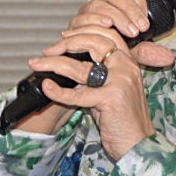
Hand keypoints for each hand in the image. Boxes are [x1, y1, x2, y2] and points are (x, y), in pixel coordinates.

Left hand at [29, 26, 154, 160]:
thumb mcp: (112, 90)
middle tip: (47, 51)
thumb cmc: (122, 120)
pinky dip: (59, 91)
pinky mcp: (110, 99)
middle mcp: (126, 68)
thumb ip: (96, 76)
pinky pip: (78, 93)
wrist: (138, 144)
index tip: (64, 36)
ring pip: (81, 67)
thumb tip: (68, 66)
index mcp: (129, 62)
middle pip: (94, 42)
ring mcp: (120, 82)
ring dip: (54, 64)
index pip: (107, 33)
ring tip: (37, 64)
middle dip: (66, 44)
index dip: (84, 30)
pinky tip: (47, 87)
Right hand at [69, 0, 175, 68]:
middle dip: (129, 10)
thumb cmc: (113, 51)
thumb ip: (149, 52)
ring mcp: (86, 12)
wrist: (90, 64)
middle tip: (140, 28)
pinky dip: (95, 19)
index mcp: (115, 1)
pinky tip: (106, 25)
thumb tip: (168, 58)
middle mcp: (100, 3)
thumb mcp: (134, 52)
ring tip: (128, 31)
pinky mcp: (75, 23)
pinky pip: (83, 16)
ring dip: (115, 15)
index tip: (146, 19)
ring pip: (99, 3)